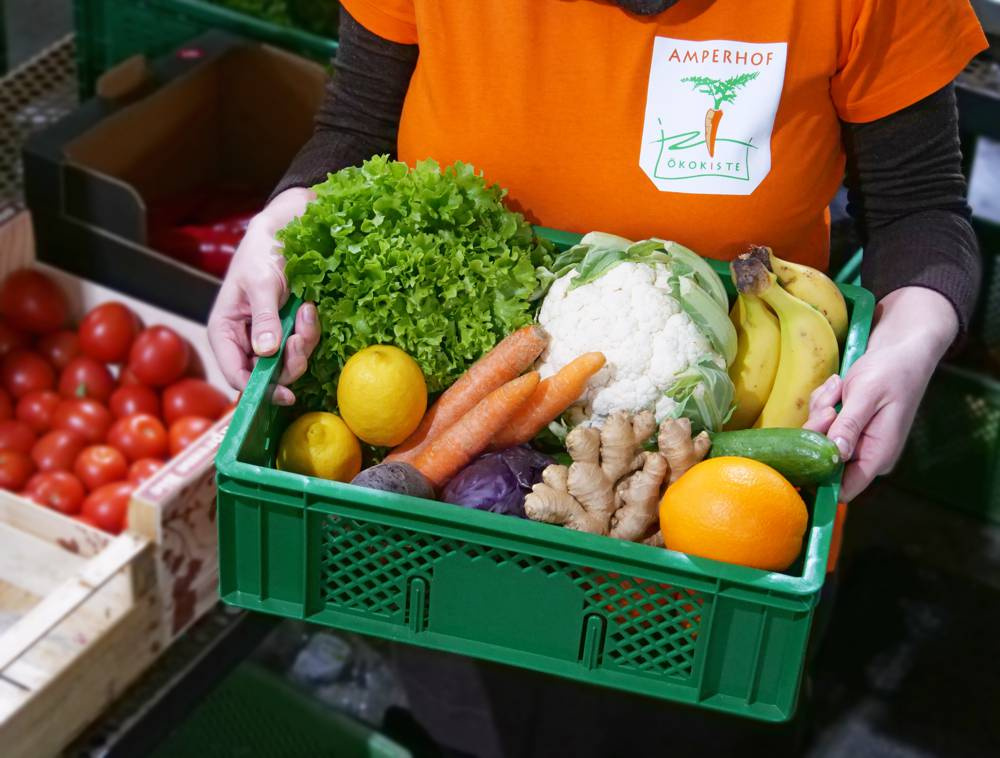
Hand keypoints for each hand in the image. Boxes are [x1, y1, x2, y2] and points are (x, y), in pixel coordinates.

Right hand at [208, 188, 319, 404]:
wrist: (284, 232)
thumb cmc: (262, 253)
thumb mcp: (261, 283)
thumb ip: (264, 318)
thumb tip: (265, 353)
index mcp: (224, 332)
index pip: (236, 375)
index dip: (259, 390)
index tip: (286, 394)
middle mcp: (244, 341)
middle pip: (267, 375)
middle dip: (290, 360)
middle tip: (301, 335)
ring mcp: (267, 338)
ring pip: (288, 363)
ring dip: (303, 343)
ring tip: (306, 313)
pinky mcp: (287, 331)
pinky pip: (302, 346)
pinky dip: (309, 332)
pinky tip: (308, 311)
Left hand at [804, 287, 957, 500]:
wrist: (902, 350)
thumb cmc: (891, 371)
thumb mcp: (866, 395)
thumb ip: (849, 425)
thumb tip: (834, 454)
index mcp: (877, 455)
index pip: (843, 489)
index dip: (818, 479)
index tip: (800, 454)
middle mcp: (865, 453)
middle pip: (822, 458)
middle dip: (819, 429)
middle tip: (833, 403)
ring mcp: (855, 439)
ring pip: (817, 435)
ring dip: (822, 409)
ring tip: (842, 387)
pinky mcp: (845, 426)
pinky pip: (820, 421)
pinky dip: (825, 402)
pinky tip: (841, 385)